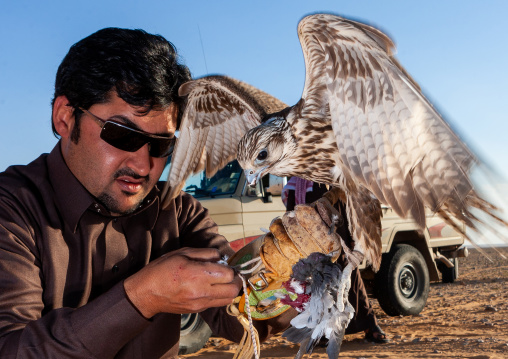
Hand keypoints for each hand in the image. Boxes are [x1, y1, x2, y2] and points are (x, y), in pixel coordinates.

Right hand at [124, 247, 241, 317]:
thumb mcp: (182, 253)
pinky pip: (216, 303)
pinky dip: (219, 295)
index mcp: (197, 274)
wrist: (146, 294)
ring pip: (228, 299)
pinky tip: (211, 287)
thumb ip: (205, 253)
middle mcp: (201, 291)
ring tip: (223, 281)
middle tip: (231, 274)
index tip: (227, 264)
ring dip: (229, 289)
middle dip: (236, 281)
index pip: (228, 275)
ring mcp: (200, 303)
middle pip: (233, 290)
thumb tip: (221, 257)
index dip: (231, 268)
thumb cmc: (161, 270)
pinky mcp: (197, 310)